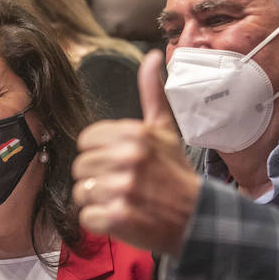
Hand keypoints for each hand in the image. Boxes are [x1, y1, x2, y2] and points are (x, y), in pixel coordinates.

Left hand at [72, 51, 201, 255]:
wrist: (198, 218)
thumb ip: (152, 93)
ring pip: (81, 193)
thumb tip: (153, 56)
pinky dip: (100, 223)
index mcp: (134, 133)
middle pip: (80, 167)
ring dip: (98, 201)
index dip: (99, 155)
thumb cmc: (176, 174)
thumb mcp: (166, 130)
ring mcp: (123, 187)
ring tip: (123, 201)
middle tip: (122, 186)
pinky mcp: (118, 216)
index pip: (86, 141)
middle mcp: (128, 157)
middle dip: (97, 179)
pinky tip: (122, 218)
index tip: (118, 164)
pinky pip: (87, 217)